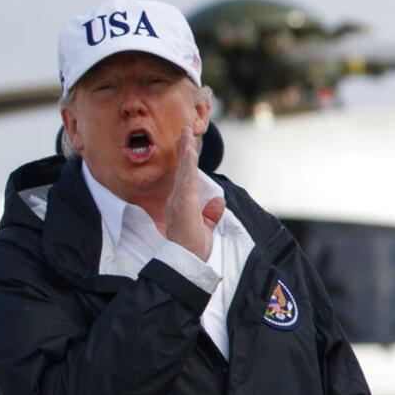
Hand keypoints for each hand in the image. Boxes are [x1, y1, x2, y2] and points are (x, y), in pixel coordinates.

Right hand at [164, 126, 224, 260]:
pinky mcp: (183, 202)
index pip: (184, 180)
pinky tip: (189, 149)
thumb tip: (218, 202)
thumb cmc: (192, 250)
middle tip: (184, 131)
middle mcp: (176, 200)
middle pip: (181, 170)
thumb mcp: (205, 229)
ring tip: (186, 133)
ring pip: (183, 170)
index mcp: (180, 206)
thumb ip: (210, 215)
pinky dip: (187, 162)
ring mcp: (178, 200)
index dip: (185, 163)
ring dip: (185, 150)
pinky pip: (186, 178)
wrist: (185, 262)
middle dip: (183, 150)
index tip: (187, 146)